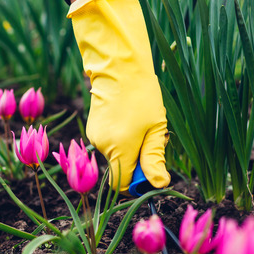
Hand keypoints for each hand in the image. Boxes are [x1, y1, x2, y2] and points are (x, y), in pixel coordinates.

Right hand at [68, 0, 169, 192]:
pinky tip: (131, 119)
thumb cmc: (142, 96)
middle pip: (120, 168)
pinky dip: (122, 137)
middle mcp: (102, 146)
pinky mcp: (93, 127)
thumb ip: (155, 159)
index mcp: (118, 149)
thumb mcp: (156, 128)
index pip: (120, 185)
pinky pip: (110, 142)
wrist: (119, 67)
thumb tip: (159, 184)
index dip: (136, 185)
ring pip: (116, 154)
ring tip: (143, 123)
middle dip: (138, 160)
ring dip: (131, 147)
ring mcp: (94, 136)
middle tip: (153, 137)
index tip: (151, 172)